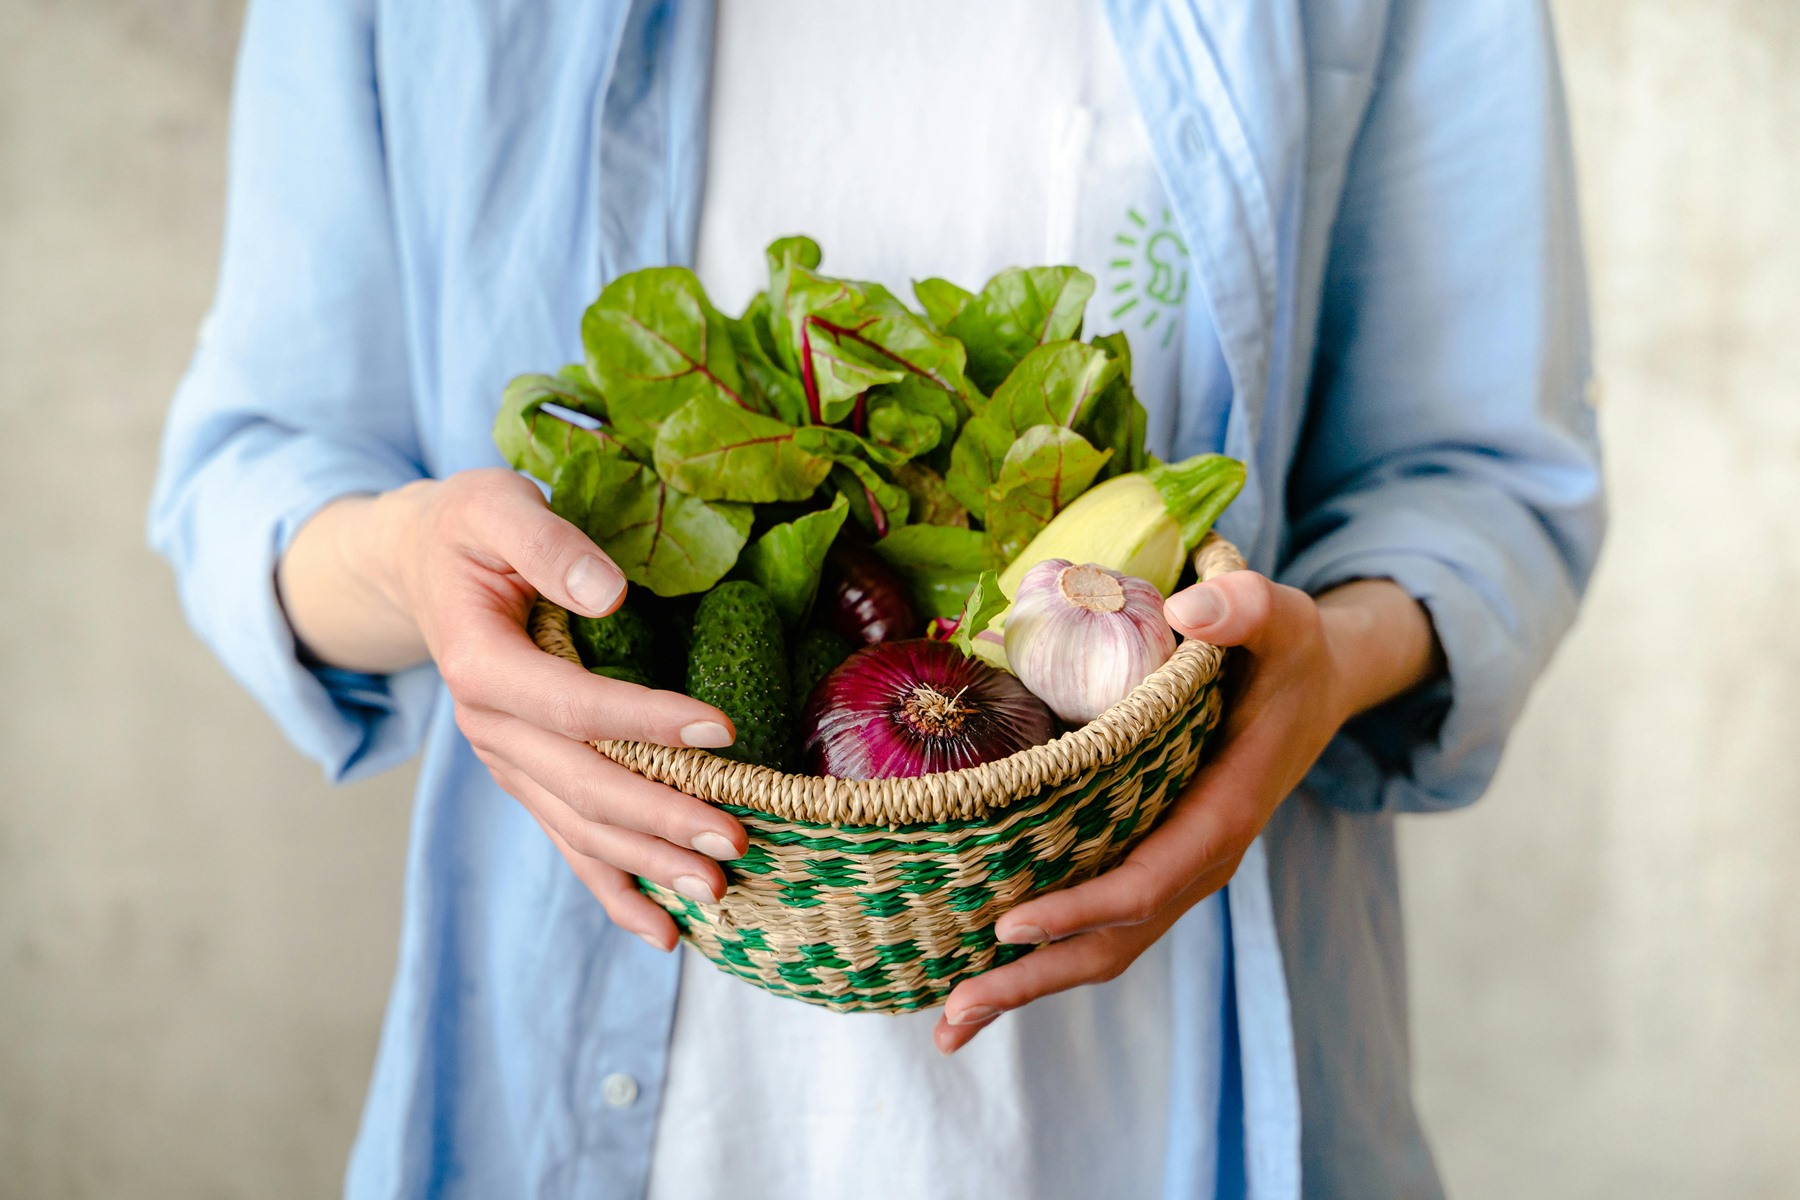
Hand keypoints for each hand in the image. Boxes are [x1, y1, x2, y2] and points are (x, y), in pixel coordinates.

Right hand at [278, 469, 746, 949]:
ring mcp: (506, 760)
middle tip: (735, 840)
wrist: (421, 564)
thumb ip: (549, 544)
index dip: (645, 721)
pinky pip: (569, 841)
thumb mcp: (498, 505)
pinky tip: (662, 931)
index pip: (571, 704)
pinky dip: (614, 888)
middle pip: (580, 785)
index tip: (720, 732)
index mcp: (479, 663)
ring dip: (647, 866)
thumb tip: (610, 594)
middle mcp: (488, 726)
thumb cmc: (470, 526)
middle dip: (660, 818)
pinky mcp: (526, 776)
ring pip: (579, 827)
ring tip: (716, 893)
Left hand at [933, 571, 1438, 1052]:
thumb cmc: (1289, 652)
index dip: (1079, 908)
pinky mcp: (1154, 863)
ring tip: (948, 1023)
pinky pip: (1100, 925)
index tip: (1009, 924)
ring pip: (1104, 948)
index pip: (1146, 880)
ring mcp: (1176, 871)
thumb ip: (1247, 605)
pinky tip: (983, 968)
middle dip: (1032, 980)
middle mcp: (1199, 860)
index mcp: (1223, 813)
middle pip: (1113, 941)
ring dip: (1028, 987)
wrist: (1316, 689)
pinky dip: (1045, 956)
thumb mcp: (1285, 616)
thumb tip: (1188, 606)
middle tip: (950, 1015)